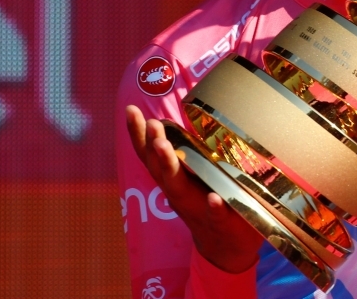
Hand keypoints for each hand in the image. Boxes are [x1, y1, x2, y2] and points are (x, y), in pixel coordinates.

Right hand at [126, 105, 263, 272]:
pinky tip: (214, 199)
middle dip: (154, 147)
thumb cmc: (209, 200)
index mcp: (173, 178)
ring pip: (179, 188)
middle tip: (151, 124)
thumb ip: (191, 150)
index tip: (130, 110)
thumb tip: (192, 112)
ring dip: (170, 167)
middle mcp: (178, 192)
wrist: (226, 247)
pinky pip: (216, 215)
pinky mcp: (220, 222)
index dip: (138, 134)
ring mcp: (197, 208)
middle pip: (160, 169)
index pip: (150, 154)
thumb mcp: (197, 174)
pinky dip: (214, 207)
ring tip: (164, 147)